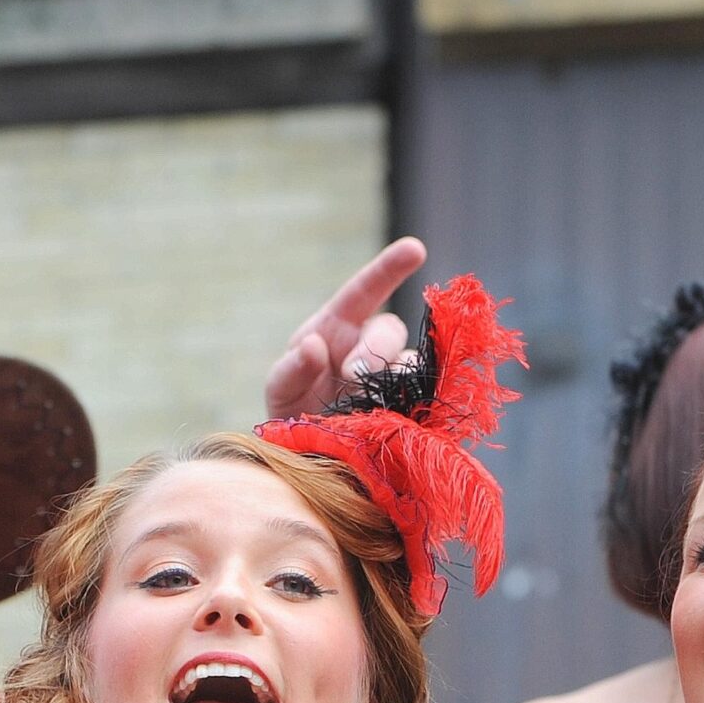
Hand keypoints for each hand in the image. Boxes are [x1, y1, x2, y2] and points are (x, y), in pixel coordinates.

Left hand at [263, 236, 428, 416]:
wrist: (309, 454)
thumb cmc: (293, 411)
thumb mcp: (280, 388)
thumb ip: (291, 368)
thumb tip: (314, 345)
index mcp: (339, 327)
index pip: (367, 289)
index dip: (390, 267)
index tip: (415, 248)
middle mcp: (371, 347)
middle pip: (391, 331)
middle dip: (376, 349)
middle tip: (352, 375)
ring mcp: (393, 378)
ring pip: (411, 365)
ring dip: (393, 379)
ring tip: (368, 406)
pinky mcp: (409, 408)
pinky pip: (423, 399)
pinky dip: (413, 405)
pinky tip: (397, 418)